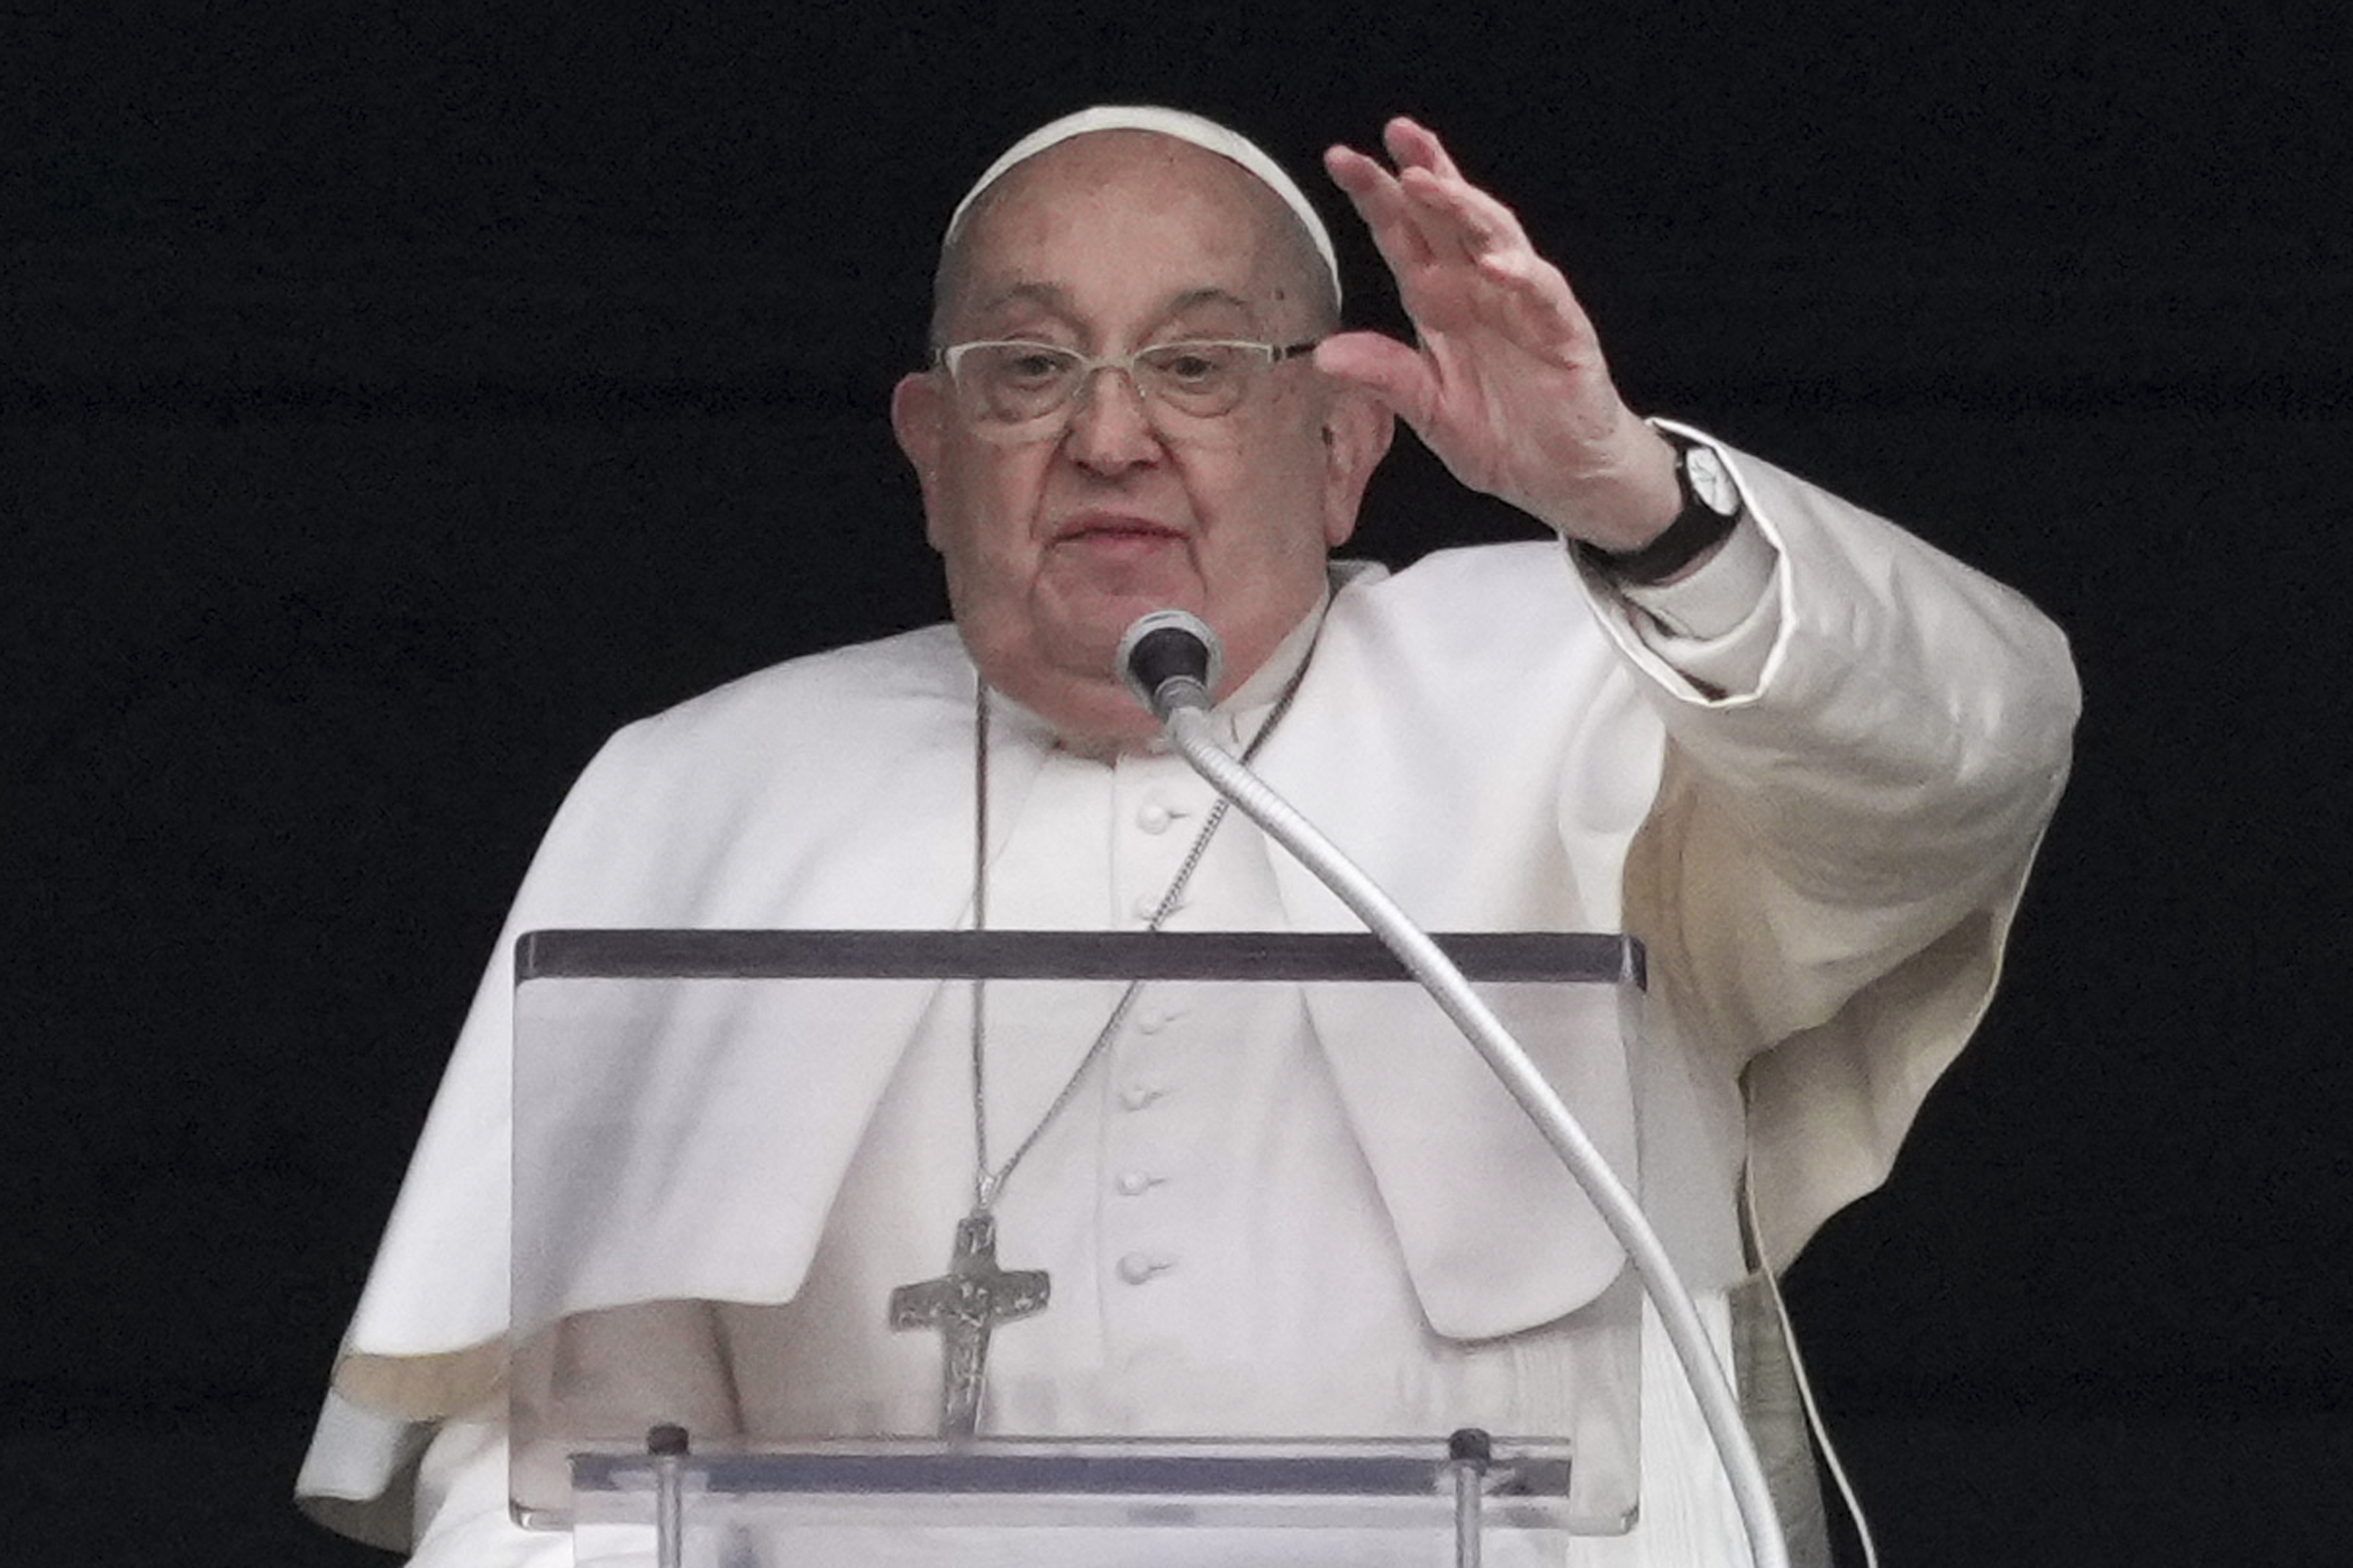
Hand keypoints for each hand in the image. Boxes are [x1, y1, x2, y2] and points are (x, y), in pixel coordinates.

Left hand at [1320, 118, 1679, 550]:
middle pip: (1449, 217)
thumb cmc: (1501, 435)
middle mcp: (1479, 291)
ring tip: (1427, 181)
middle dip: (1424, 171)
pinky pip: (1543, 293)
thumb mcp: (1429, 414)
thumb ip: (1386, 379)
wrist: (1564, 477)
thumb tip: (1322, 354)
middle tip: (1395, 133)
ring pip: (1495, 238)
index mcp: (1440, 303)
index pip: (1405, 237)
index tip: (1342, 158)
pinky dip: (1521, 275)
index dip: (1377, 197)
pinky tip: (1494, 264)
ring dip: (1463, 206)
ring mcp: (1524, 305)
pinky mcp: (1564, 331)